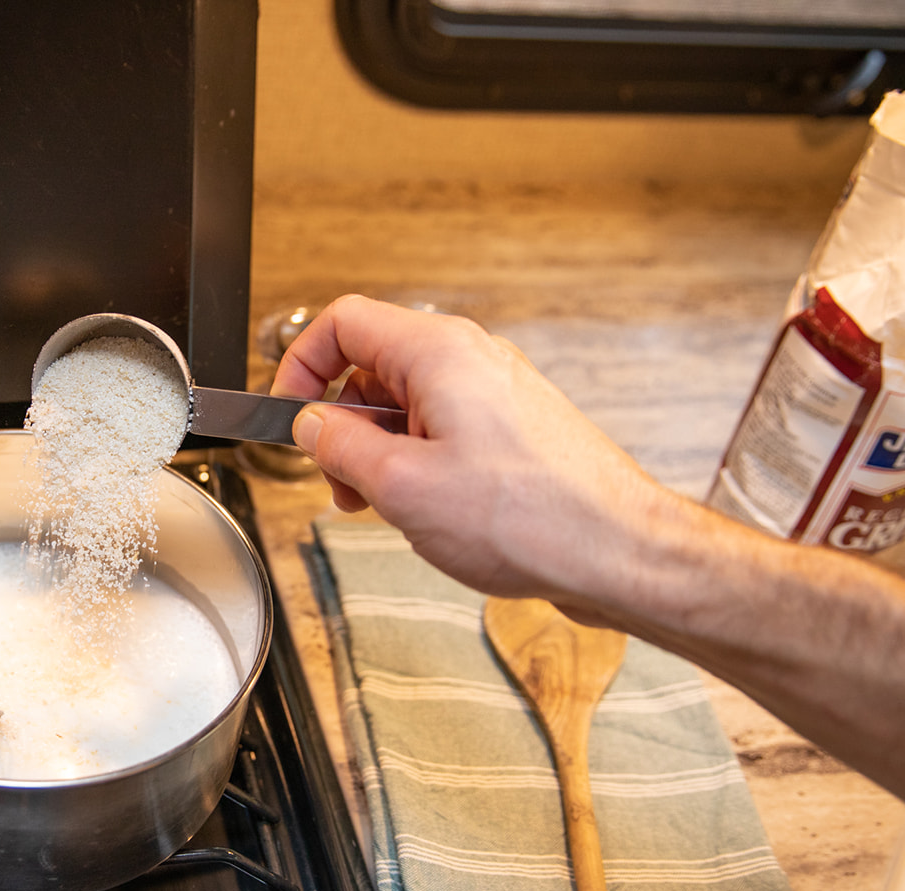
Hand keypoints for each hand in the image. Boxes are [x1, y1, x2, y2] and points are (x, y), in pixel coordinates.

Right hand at [272, 294, 674, 609]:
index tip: (287, 412)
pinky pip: (442, 431)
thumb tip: (310, 427)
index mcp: (440, 353)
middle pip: (373, 368)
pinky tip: (426, 513)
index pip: (344, 323)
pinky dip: (417, 466)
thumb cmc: (533, 518)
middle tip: (338, 479)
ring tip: (383, 506)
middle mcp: (471, 361)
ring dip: (378, 454)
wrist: (617, 554)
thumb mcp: (401, 486)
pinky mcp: (513, 431)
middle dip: (341, 425)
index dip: (301, 364)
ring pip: (406, 406)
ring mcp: (496, 395)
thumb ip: (339, 448)